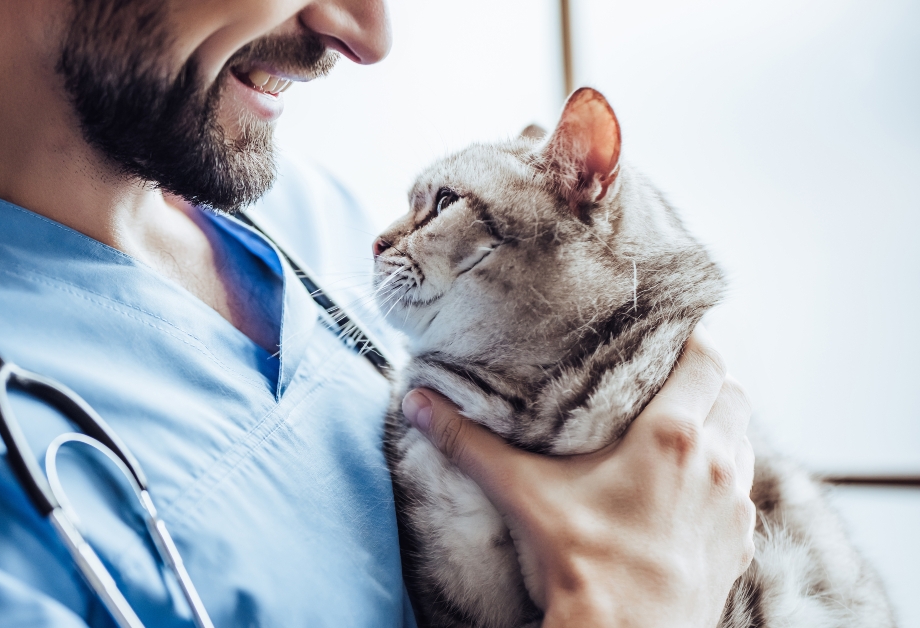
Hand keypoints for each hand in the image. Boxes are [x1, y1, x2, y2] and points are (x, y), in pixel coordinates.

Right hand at [401, 327, 754, 627]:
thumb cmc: (580, 562)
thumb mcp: (522, 492)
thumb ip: (470, 442)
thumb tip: (418, 403)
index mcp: (672, 435)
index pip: (706, 358)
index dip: (691, 339)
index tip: (668, 334)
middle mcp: (717, 462)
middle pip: (733, 393)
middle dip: (706, 380)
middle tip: (666, 378)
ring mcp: (735, 506)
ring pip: (743, 441)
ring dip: (719, 427)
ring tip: (679, 429)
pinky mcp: (740, 544)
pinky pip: (742, 492)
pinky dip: (723, 478)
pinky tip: (688, 489)